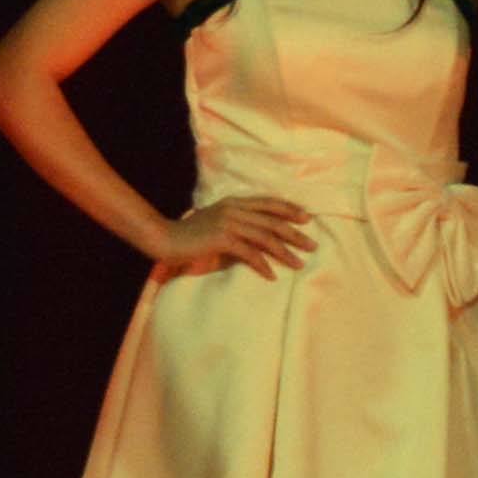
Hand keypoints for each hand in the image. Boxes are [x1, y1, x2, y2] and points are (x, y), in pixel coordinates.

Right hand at [151, 190, 320, 277]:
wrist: (165, 238)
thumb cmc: (189, 234)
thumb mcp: (216, 221)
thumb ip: (236, 223)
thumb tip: (257, 236)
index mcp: (233, 202)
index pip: (268, 203)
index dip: (289, 210)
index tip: (307, 219)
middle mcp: (233, 209)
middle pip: (272, 220)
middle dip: (295, 233)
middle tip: (312, 245)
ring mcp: (228, 223)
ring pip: (265, 237)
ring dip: (285, 252)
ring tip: (299, 263)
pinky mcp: (222, 239)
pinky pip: (250, 253)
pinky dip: (263, 264)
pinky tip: (272, 275)